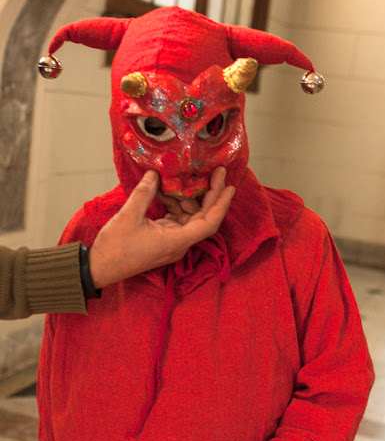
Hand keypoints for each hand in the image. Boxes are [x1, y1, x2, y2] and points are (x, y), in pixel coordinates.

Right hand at [89, 167, 234, 287]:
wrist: (99, 268)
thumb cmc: (115, 248)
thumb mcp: (128, 216)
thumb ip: (144, 193)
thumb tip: (155, 174)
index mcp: (176, 241)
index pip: (209, 224)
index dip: (221, 205)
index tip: (229, 186)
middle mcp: (179, 243)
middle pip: (203, 217)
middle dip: (210, 194)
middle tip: (216, 172)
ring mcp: (172, 241)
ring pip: (189, 216)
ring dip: (187, 197)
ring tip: (181, 177)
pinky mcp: (163, 239)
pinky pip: (176, 219)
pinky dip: (173, 204)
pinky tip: (164, 189)